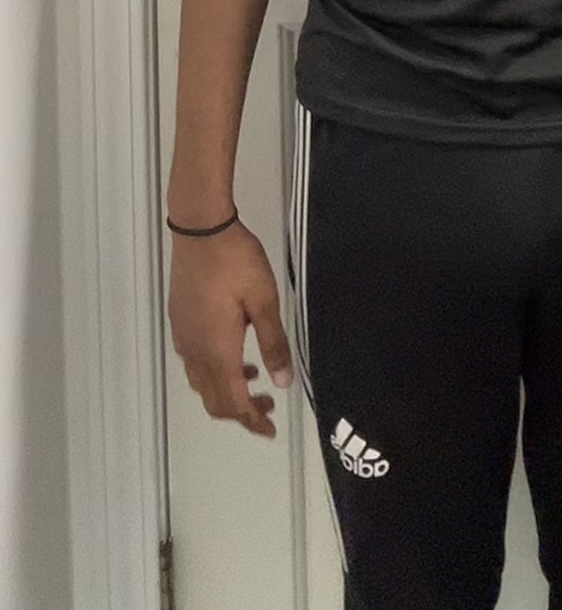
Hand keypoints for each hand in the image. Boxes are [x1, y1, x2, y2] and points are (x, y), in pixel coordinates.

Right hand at [168, 217, 294, 436]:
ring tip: (254, 381)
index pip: (233, 403)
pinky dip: (214, 372)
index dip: (252, 421)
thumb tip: (283, 382)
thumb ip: (273, 343)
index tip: (269, 430)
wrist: (200, 229)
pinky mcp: (180, 321)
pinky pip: (194, 362)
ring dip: (226, 391)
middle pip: (213, 400)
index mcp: (217, 350)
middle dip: (240, 411)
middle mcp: (195, 350)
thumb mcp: (264, 300)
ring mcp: (183, 336)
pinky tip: (232, 353)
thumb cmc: (234, 260)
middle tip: (267, 408)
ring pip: (201, 383)